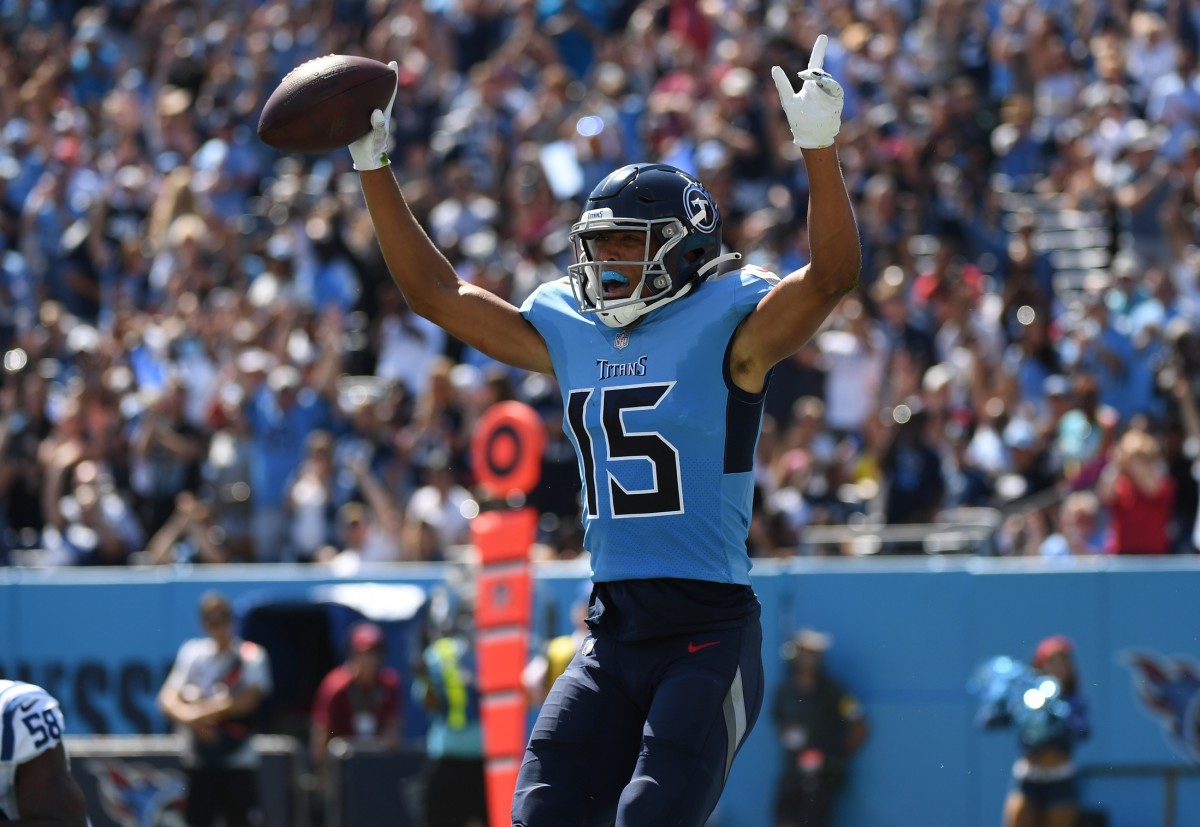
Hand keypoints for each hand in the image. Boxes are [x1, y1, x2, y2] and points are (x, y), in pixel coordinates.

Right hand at [348, 61, 398, 170]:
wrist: (366, 159)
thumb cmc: (375, 150)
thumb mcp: (378, 139)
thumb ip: (379, 127)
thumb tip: (378, 112)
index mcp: (383, 110)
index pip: (389, 90)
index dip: (391, 77)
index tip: (393, 64)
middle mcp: (375, 107)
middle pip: (376, 88)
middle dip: (374, 75)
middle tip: (371, 64)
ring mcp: (365, 112)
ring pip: (363, 94)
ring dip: (358, 84)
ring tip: (350, 71)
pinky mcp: (356, 117)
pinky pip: (352, 103)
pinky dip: (347, 95)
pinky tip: (336, 90)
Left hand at [772, 34, 843, 148]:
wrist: (811, 136)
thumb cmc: (799, 120)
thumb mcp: (787, 100)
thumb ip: (782, 84)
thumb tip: (774, 67)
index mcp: (810, 85)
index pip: (815, 64)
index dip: (819, 50)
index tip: (823, 36)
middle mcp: (821, 87)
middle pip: (820, 71)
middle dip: (814, 71)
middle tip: (805, 75)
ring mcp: (830, 93)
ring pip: (827, 79)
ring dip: (819, 78)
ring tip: (811, 81)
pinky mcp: (836, 100)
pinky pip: (835, 89)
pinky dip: (829, 85)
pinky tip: (822, 85)